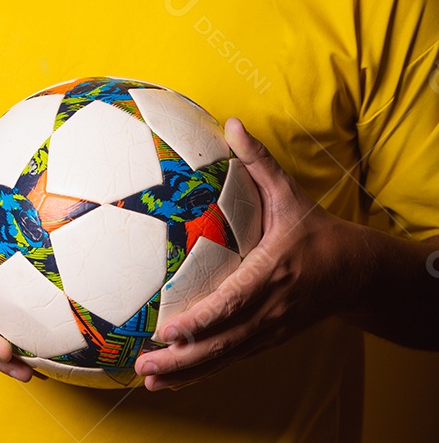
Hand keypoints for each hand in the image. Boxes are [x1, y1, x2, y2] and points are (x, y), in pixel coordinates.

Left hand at [135, 118, 353, 389]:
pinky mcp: (269, 339)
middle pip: (224, 342)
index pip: (235, 302)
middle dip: (183, 358)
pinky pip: (233, 358)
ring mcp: (271, 330)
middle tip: (144, 366)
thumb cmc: (317, 230)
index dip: (203, 319)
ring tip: (148, 380)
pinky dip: (203, 371)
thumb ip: (259, 161)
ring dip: (188, 372)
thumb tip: (231, 123)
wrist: (357, 271)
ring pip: (226, 358)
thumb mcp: (290, 193)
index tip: (169, 328)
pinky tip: (173, 378)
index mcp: (274, 272)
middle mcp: (271, 309)